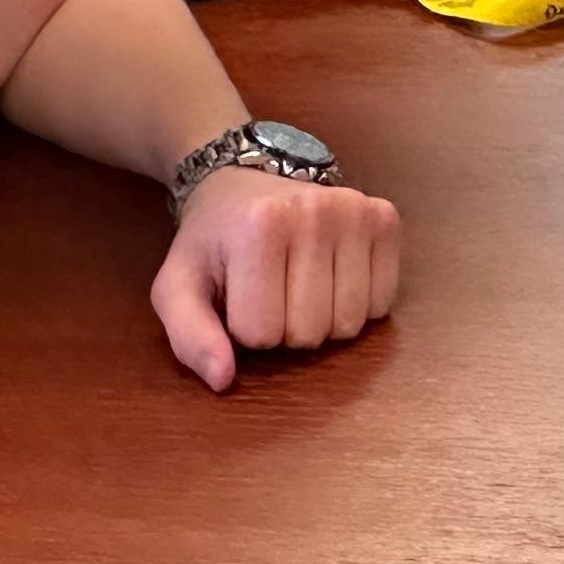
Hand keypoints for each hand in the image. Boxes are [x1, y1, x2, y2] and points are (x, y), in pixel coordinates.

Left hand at [149, 168, 400, 391]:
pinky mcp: (384, 219)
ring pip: (349, 324)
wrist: (246, 183)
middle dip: (286, 328)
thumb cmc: (214, 242)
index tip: (241, 295)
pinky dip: (358, 305)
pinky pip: (382, 304)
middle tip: (273, 291)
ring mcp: (356, 212)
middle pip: (309, 333)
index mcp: (260, 226)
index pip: (262, 333)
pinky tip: (334, 276)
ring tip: (302, 285)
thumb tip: (224, 379)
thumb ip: (189, 336)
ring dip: (323, 321)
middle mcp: (315, 212)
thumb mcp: (178, 286)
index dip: (245, 328)